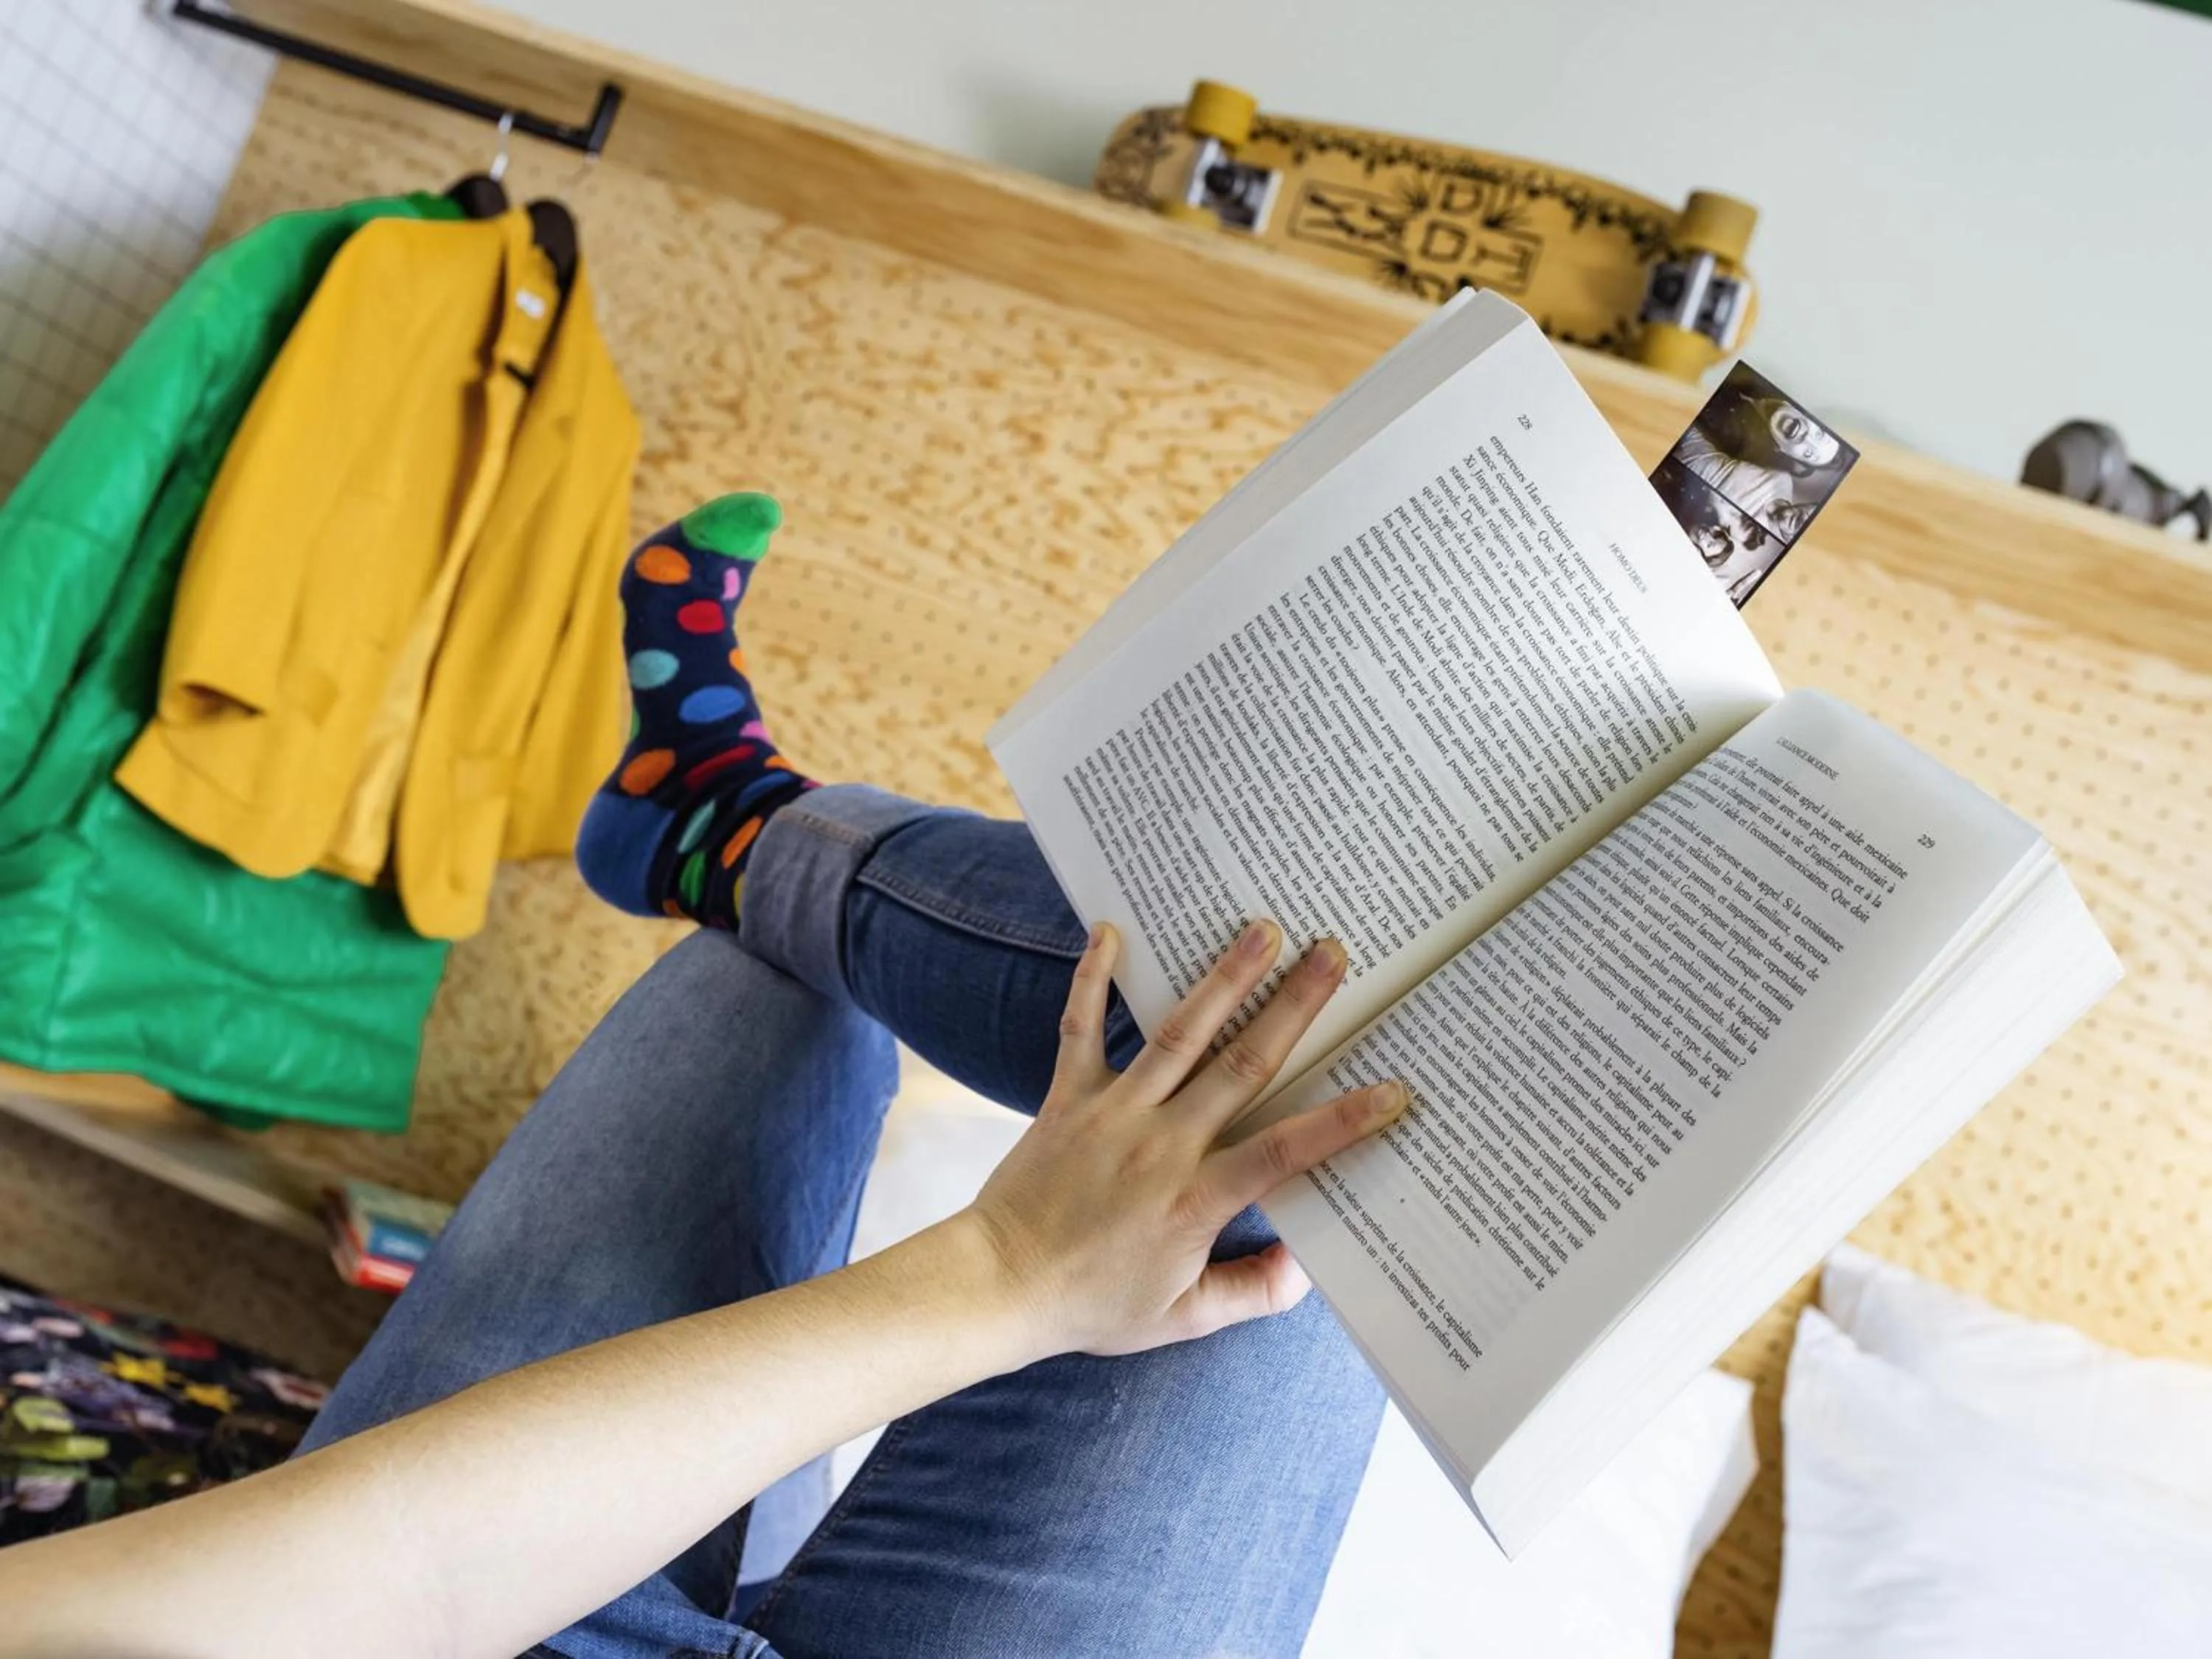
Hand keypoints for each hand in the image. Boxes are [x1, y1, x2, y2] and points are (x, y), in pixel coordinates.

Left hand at [961, 919, 1406, 1358]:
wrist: (998, 1286)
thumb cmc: (1092, 1305)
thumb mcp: (1183, 1318)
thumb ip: (1252, 1292)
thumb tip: (1305, 1265)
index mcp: (1196, 1199)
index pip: (1284, 1151)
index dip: (1342, 1121)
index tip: (1393, 1089)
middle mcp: (1162, 1143)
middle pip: (1242, 1065)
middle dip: (1295, 1007)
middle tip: (1334, 954)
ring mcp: (1114, 1112)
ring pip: (1180, 1034)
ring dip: (1225, 979)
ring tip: (1263, 929)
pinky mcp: (1069, 1096)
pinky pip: (1080, 1027)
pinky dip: (1091, 978)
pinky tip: (1108, 930)